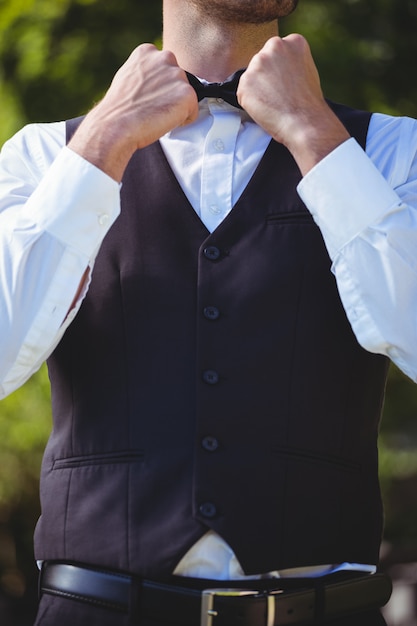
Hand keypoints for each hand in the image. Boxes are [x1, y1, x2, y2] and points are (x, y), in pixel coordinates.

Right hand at [69, 44, 198, 180]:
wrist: (116, 124)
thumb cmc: (118, 109)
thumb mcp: (128, 77)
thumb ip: (145, 73)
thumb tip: (155, 81)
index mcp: (148, 51)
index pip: (165, 69)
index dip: (158, 87)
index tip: (145, 97)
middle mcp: (165, 57)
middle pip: (178, 81)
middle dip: (170, 95)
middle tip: (151, 107)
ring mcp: (178, 75)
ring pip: (186, 96)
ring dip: (176, 108)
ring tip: (156, 114)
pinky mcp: (188, 93)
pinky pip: (193, 112)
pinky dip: (182, 121)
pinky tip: (163, 120)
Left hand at [237, 35, 349, 174]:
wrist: (304, 121)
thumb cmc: (308, 103)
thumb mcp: (307, 70)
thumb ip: (291, 62)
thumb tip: (277, 69)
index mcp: (293, 41)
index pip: (277, 53)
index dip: (280, 71)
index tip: (286, 83)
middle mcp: (275, 46)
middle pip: (262, 61)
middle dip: (266, 77)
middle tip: (278, 95)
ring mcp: (258, 62)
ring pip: (252, 77)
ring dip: (258, 90)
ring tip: (274, 102)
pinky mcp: (245, 80)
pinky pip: (244, 93)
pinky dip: (250, 103)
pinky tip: (265, 108)